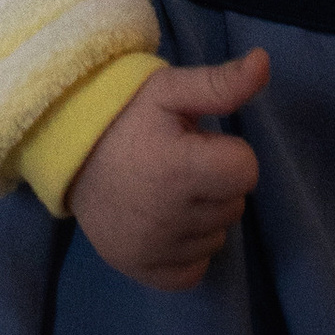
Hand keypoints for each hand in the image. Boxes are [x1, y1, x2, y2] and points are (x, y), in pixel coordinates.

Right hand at [64, 48, 268, 290]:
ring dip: (203, 215)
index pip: (246, 171)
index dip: (228, 153)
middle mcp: (170, 217)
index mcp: (179, 168)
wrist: (70, 154)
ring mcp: (158, 250)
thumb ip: (220, 83)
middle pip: (234, 205)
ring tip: (168, 191)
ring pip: (217, 237)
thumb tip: (264, 62)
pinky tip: (166, 224)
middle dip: (215, 183)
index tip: (199, 145)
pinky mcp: (147, 272)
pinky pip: (196, 270)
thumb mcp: (169, 90)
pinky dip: (188, 250)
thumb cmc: (125, 117)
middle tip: (179, 165)